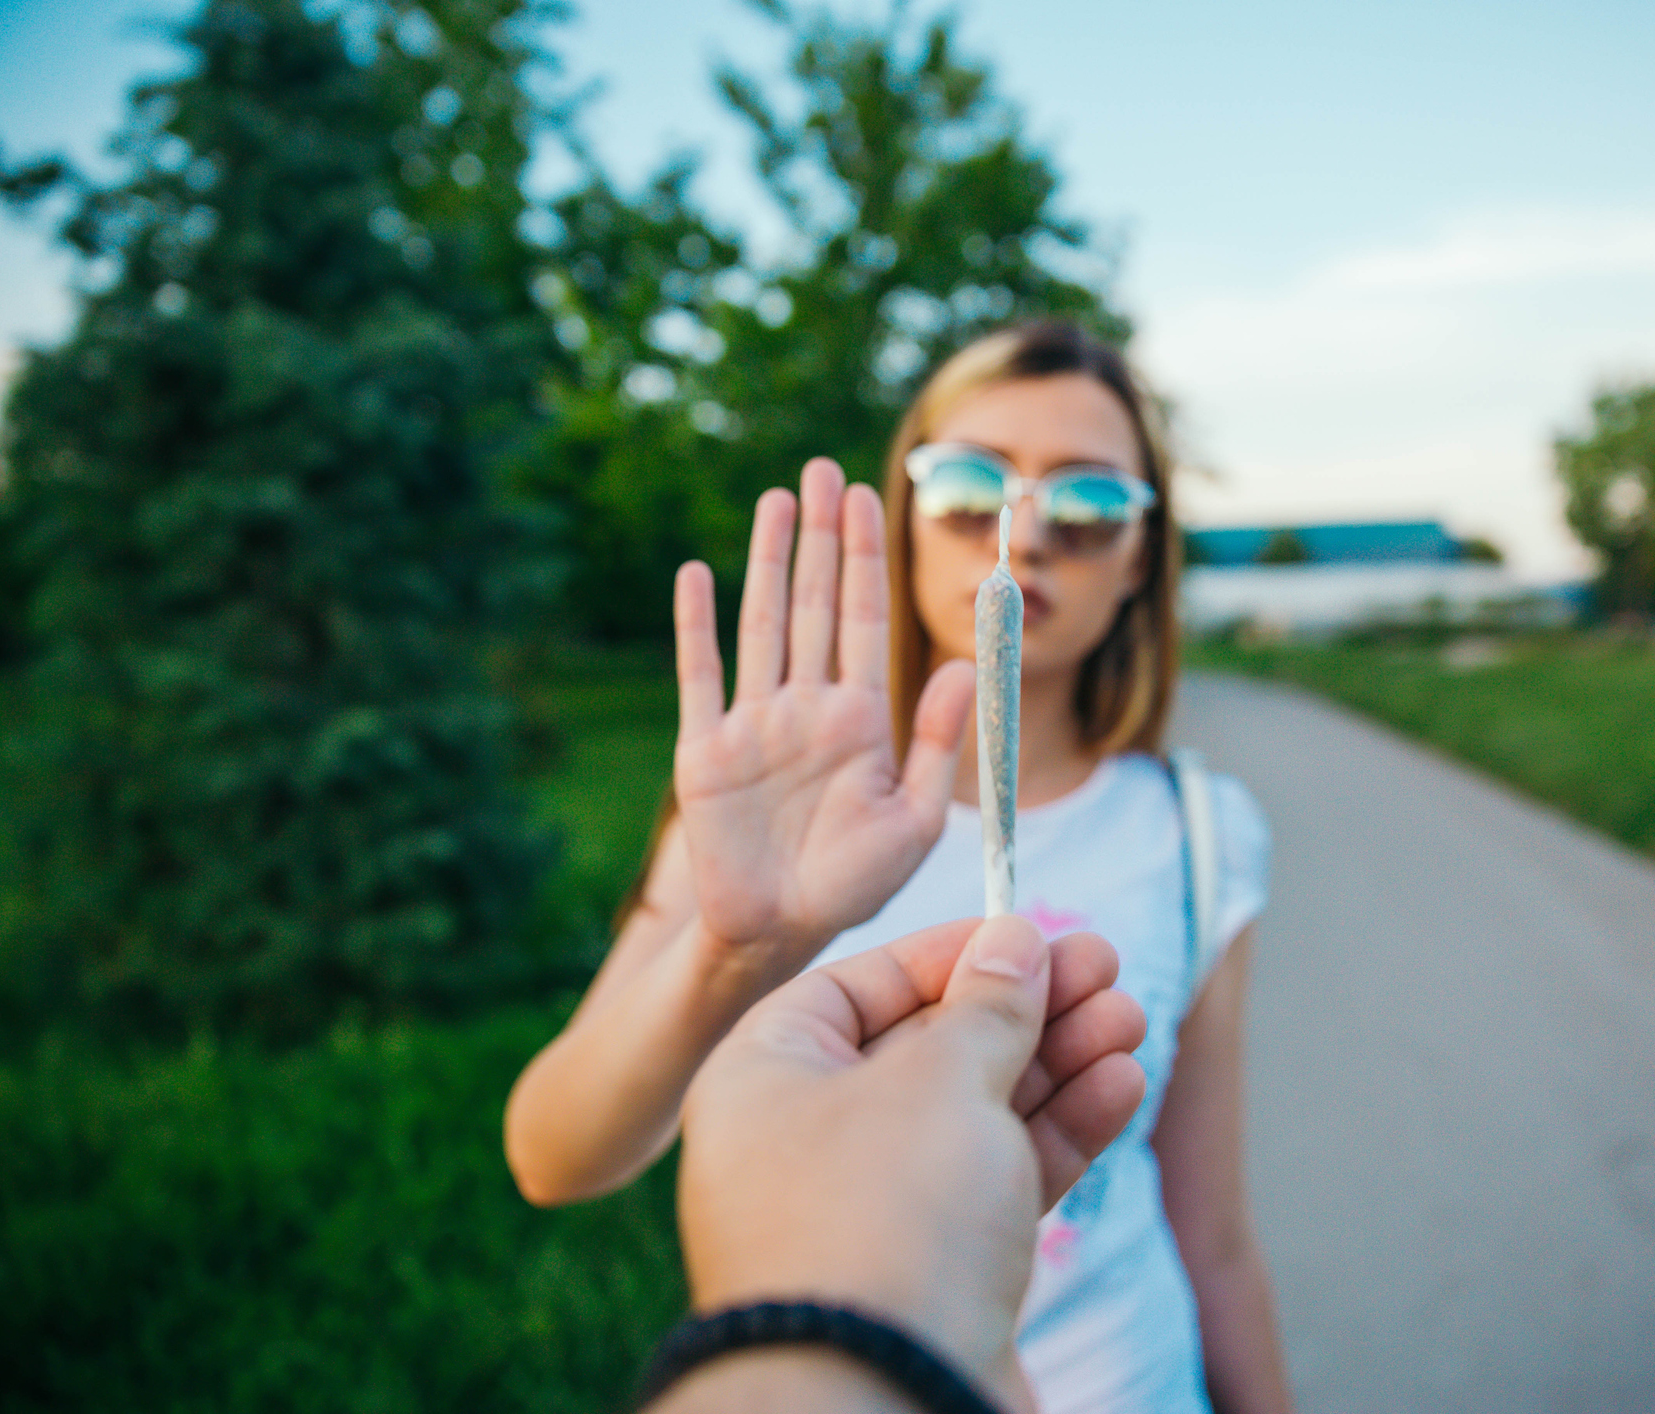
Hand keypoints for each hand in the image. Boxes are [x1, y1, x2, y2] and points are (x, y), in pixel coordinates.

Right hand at [670, 458, 975, 966]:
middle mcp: (807, 707)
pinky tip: (698, 574)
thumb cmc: (854, 884)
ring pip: (763, 623)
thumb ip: (937, 742)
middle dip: (822, 537)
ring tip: (778, 498)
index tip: (870, 498)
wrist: (782, 933)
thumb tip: (958, 663)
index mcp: (861, 718)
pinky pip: (701, 676)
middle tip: (824, 470)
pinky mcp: (706, 751)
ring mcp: (754, 724)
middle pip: (815, 603)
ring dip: (768, 560)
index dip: (866, 558)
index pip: (866, 619)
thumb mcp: (914, 818)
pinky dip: (696, 626)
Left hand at [677, 916, 1147, 1411]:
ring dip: (1059, 1063)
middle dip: (1026, 1007)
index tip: (1028, 932)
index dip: (948, 952)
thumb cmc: (884, 1219)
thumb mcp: (940, 1080)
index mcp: (765, 1081)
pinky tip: (1121, 1087)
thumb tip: (1014, 943)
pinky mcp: (933, 1273)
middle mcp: (805, 1144)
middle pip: (929, 1047)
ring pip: (977, 1115)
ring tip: (1131, 1019)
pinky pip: (1000, 1182)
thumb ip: (986, 1007)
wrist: (880, 1402)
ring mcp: (871, 1214)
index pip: (857, 986)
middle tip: (1107, 966)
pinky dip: (1060, 1133)